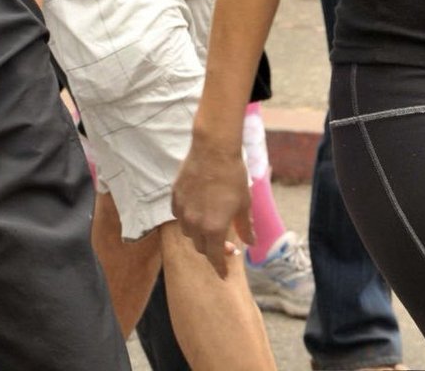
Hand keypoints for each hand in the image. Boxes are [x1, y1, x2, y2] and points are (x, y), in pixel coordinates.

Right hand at [172, 138, 253, 278]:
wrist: (214, 150)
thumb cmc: (233, 176)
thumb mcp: (244, 203)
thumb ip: (245, 226)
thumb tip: (250, 243)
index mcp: (214, 228)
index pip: (215, 256)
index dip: (220, 266)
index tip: (223, 274)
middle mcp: (195, 224)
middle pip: (200, 247)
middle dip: (211, 249)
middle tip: (224, 243)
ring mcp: (182, 212)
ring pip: (188, 233)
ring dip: (198, 234)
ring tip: (210, 223)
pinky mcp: (174, 198)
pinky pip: (179, 216)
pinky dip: (188, 218)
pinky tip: (197, 210)